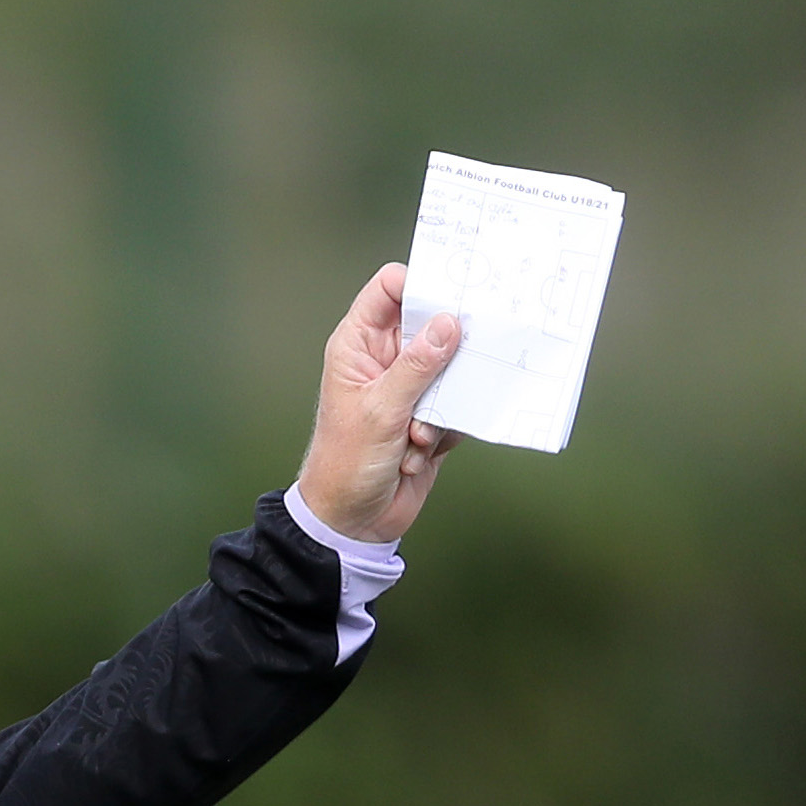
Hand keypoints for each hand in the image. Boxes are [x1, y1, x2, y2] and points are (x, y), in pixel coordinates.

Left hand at [295, 263, 462, 549]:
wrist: (352, 522)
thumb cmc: (346, 466)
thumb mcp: (381, 411)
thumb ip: (417, 365)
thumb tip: (448, 323)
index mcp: (358, 345)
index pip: (390, 289)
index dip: (421, 283)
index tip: (454, 291)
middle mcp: (384, 359)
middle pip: (430, 324)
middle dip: (447, 348)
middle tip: (459, 360)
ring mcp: (408, 387)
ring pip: (449, 368)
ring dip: (440, 405)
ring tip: (416, 435)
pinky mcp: (428, 415)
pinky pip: (455, 404)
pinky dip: (444, 429)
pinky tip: (419, 453)